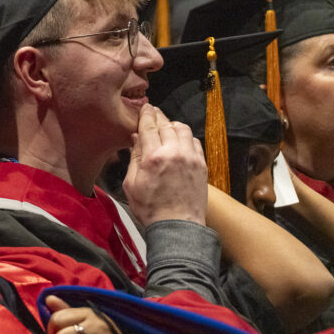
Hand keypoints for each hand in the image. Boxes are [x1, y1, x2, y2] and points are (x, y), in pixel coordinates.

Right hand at [123, 104, 206, 225]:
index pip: (149, 127)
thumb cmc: (151, 208)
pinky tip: (180, 140)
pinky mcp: (201, 165)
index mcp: (153, 157)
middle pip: (166, 124)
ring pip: (183, 129)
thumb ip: (134, 159)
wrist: (177, 225)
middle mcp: (174, 153)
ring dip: (173, 125)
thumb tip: (136, 139)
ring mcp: (191, 158)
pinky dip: (186, 137)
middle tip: (153, 112)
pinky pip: (195, 142)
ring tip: (166, 126)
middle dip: (158, 116)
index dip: (146, 115)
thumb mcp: (131, 184)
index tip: (145, 107)